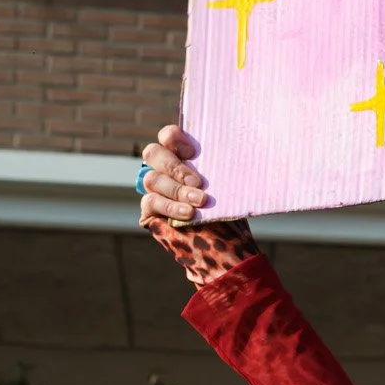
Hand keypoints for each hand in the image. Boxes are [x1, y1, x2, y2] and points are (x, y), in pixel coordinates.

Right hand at [137, 125, 256, 286]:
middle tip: (198, 182)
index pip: (167, 136)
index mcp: (182, 157)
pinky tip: (188, 214)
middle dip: (175, 166)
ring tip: (199, 201)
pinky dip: (170, 207)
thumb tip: (235, 152)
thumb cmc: (228, 211)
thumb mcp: (228, 186)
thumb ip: (220, 168)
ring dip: (177, 189)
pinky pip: (151, 202)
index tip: (192, 151)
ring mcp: (154, 190)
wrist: (227, 248)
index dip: (173, 137)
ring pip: (151, 179)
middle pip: (153, 153)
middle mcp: (164, 170)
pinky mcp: (149, 211)